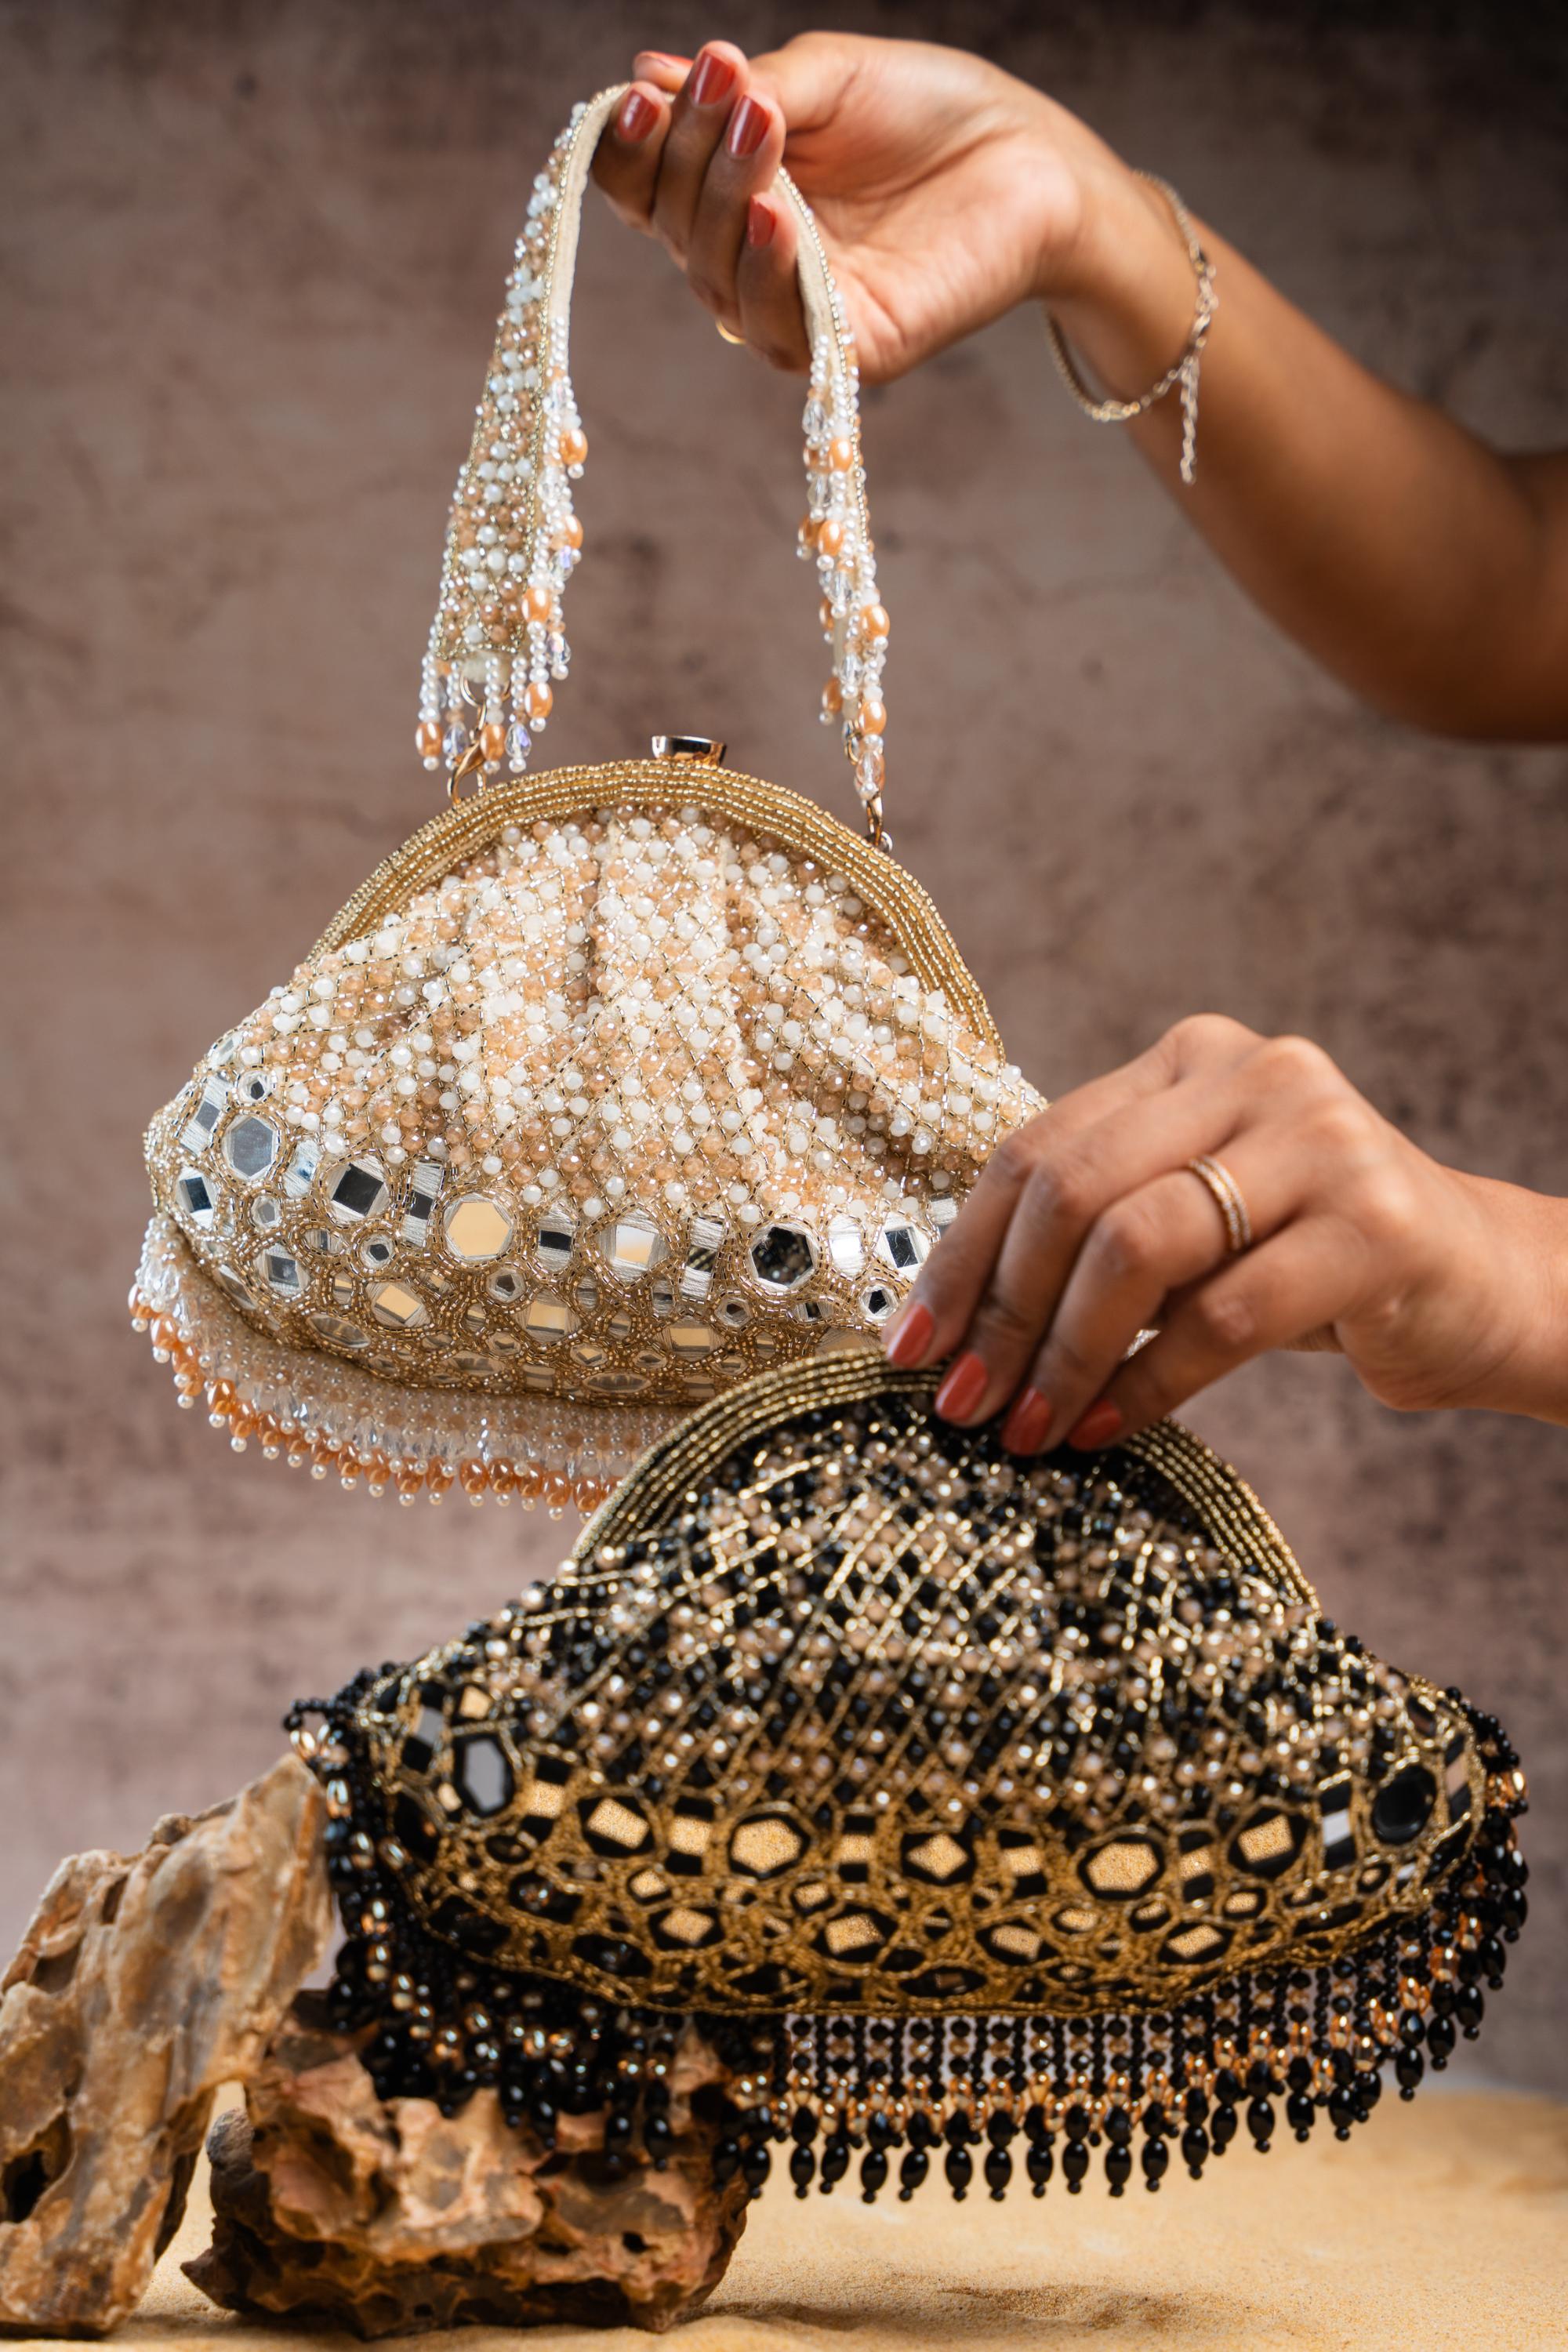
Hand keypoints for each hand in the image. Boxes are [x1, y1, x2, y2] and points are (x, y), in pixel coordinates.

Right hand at [590, 34, 1160, 381]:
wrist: (1034, 156)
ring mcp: (799, 312)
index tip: (639, 98)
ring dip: (722, 198)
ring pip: (714, 278)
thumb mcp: (826, 79)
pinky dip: (766, 271)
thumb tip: (643, 77)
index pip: (646, 191)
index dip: (628, 152)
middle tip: (729, 87)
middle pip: (672, 228)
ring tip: (760, 127)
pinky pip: (780, 329)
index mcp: (734, 196)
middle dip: (687, 154)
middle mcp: (753, 262)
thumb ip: (745, 93)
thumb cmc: (930, 113)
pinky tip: (774, 214)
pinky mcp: (852, 351)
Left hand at [881, 1013, 1558, 1449]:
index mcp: (1188, 1059)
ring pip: (1139, 1246)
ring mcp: (1321, 1140)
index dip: (963, 1252)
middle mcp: (1253, 1073)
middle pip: (1074, 1190)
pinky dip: (1146, 1385)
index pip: (1038, 1148)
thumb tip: (951, 1324)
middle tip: (964, 1402)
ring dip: (1064, 1354)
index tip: (913, 1342)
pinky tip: (1105, 1428)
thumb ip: (1095, 1233)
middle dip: (1002, 1309)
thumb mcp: (1193, 1223)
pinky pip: (1222, 1318)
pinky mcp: (1374, 1225)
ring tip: (1029, 1428)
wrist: (1478, 1288)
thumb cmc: (1306, 1263)